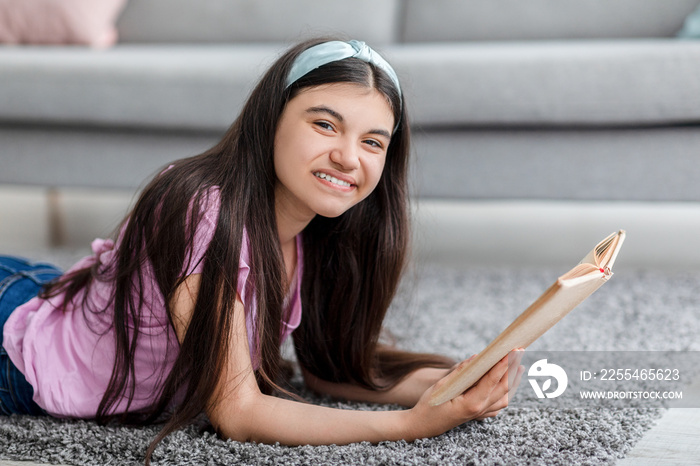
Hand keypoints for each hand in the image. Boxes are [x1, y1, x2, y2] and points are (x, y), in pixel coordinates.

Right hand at [405, 349, 524, 438]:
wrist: (423, 425)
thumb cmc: (429, 405)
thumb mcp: (441, 386)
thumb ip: (461, 373)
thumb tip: (477, 358)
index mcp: (471, 403)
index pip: (492, 381)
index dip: (502, 364)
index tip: (511, 351)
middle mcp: (480, 410)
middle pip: (503, 388)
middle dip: (512, 368)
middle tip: (519, 351)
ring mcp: (481, 414)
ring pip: (504, 397)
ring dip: (512, 381)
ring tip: (519, 365)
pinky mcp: (479, 414)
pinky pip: (498, 404)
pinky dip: (506, 392)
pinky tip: (508, 384)